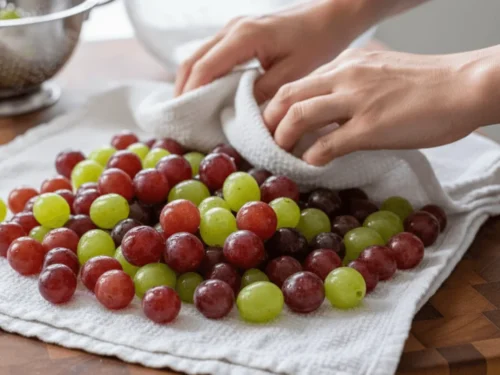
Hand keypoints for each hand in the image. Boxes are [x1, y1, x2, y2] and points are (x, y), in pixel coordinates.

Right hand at [174, 0, 374, 101]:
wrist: (328, 17)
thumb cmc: (316, 42)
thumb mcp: (293, 73)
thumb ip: (263, 91)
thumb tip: (239, 112)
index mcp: (244, 37)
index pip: (205, 67)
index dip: (191, 94)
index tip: (184, 118)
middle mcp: (232, 28)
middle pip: (192, 61)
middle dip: (182, 91)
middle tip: (179, 119)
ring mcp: (232, 28)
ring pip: (197, 57)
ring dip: (189, 83)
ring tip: (188, 110)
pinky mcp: (237, 33)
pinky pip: (210, 55)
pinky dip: (202, 75)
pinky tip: (205, 94)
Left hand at [263, 48, 493, 165]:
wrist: (465, 85)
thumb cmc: (428, 84)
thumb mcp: (379, 73)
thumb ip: (351, 88)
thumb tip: (331, 112)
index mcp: (347, 64)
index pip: (297, 83)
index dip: (277, 107)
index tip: (273, 125)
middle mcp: (345, 76)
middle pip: (287, 95)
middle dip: (269, 122)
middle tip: (268, 142)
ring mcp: (356, 100)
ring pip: (298, 115)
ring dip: (283, 138)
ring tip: (283, 154)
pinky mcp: (370, 126)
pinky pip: (327, 143)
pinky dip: (312, 157)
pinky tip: (312, 165)